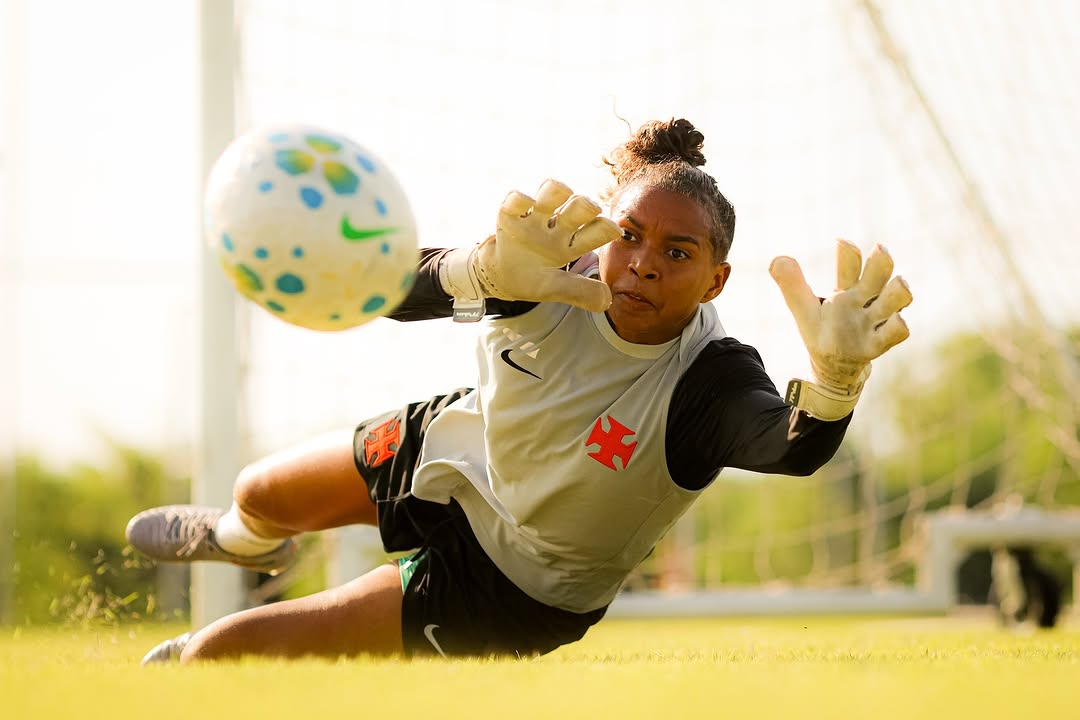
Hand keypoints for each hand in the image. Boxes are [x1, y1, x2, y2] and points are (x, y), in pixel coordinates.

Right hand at [441, 180, 621, 319]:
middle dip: (586, 204)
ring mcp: (534, 219)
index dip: (606, 228)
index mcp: (571, 245)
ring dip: (558, 190)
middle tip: (592, 207)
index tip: (615, 230)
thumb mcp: (555, 289)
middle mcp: (557, 227)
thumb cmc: (532, 279)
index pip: (595, 232)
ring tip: (562, 191)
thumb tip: (607, 300)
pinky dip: (521, 198)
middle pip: (577, 208)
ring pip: (550, 194)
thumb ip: (580, 293)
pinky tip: (527, 203)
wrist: (499, 276)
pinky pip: (516, 201)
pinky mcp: (510, 215)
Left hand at [769, 239, 912, 418]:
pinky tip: (896, 320)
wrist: (833, 365)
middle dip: (882, 260)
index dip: (848, 253)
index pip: (850, 265)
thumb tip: (776, 260)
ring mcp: (875, 320)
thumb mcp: (804, 309)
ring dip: (899, 289)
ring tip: (900, 282)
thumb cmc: (823, 330)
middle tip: (880, 249)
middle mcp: (865, 300)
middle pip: (880, 273)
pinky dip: (898, 325)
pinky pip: (897, 331)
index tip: (841, 242)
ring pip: (898, 297)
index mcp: (846, 289)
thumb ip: (792, 285)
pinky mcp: (879, 343)